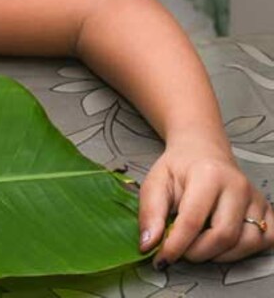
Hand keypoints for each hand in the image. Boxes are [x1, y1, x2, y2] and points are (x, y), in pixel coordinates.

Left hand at [139, 140, 273, 266]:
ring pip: (247, 242)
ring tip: (198, 245)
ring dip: (220, 255)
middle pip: (224, 236)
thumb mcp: (154, 184)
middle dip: (197, 253)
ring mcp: (256, 198)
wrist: (202, 152)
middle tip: (180, 251)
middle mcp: (238, 186)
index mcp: (208, 175)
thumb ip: (150, 214)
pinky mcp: (266, 209)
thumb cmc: (178, 169)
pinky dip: (244, 250)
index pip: (193, 221)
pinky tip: (223, 243)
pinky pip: (265, 240)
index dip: (175, 246)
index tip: (162, 259)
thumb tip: (148, 244)